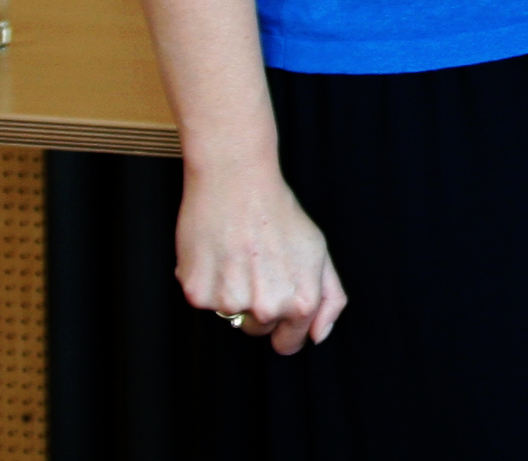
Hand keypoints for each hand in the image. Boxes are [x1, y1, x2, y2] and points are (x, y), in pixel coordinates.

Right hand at [174, 161, 346, 354]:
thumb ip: (329, 298)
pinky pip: (204, 300)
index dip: (286, 330)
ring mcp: (230, 303)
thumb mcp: (319, 252)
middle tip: (260, 266)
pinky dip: (208, 281)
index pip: (289, 344)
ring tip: (238, 256)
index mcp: (301, 301)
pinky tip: (217, 253)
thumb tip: (318, 335)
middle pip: (259, 330)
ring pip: (230, 315)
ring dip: (233, 292)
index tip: (281, 313)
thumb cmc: (280, 215)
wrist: (237, 183)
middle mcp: (266, 308)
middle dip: (260, 306)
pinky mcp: (197, 294)